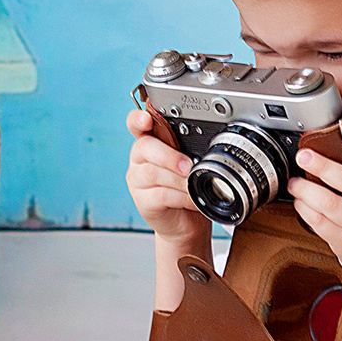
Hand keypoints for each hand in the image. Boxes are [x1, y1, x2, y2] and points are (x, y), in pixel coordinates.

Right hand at [125, 107, 210, 256]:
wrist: (187, 221)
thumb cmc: (187, 187)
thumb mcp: (190, 163)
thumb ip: (190, 150)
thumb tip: (205, 149)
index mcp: (151, 142)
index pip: (136, 124)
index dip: (138, 120)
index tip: (147, 119)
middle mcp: (140, 159)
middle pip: (144, 147)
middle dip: (169, 155)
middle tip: (189, 166)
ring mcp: (138, 180)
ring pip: (152, 172)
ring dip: (177, 178)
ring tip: (192, 184)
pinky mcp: (142, 201)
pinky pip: (159, 195)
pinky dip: (180, 197)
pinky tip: (191, 199)